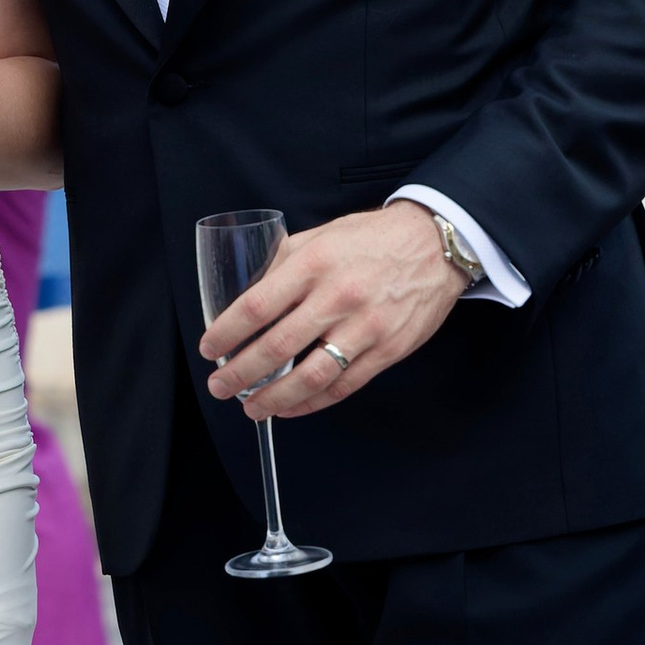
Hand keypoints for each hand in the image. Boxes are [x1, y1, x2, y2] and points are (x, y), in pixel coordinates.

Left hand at [200, 203, 464, 420]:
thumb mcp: (321, 235)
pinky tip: (291, 407)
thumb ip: (284, 262)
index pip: (256, 306)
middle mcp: (337, 297)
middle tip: (219, 386)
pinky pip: (343, 386)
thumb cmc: (373, 239)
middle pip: (277, 347)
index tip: (209, 348)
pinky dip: (312, 403)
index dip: (226, 333)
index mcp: (314, 264)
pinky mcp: (387, 350)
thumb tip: (247, 290)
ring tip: (252, 408)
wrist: (435, 245)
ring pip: (310, 376)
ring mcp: (365, 327)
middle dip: (240, 374)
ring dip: (274, 398)